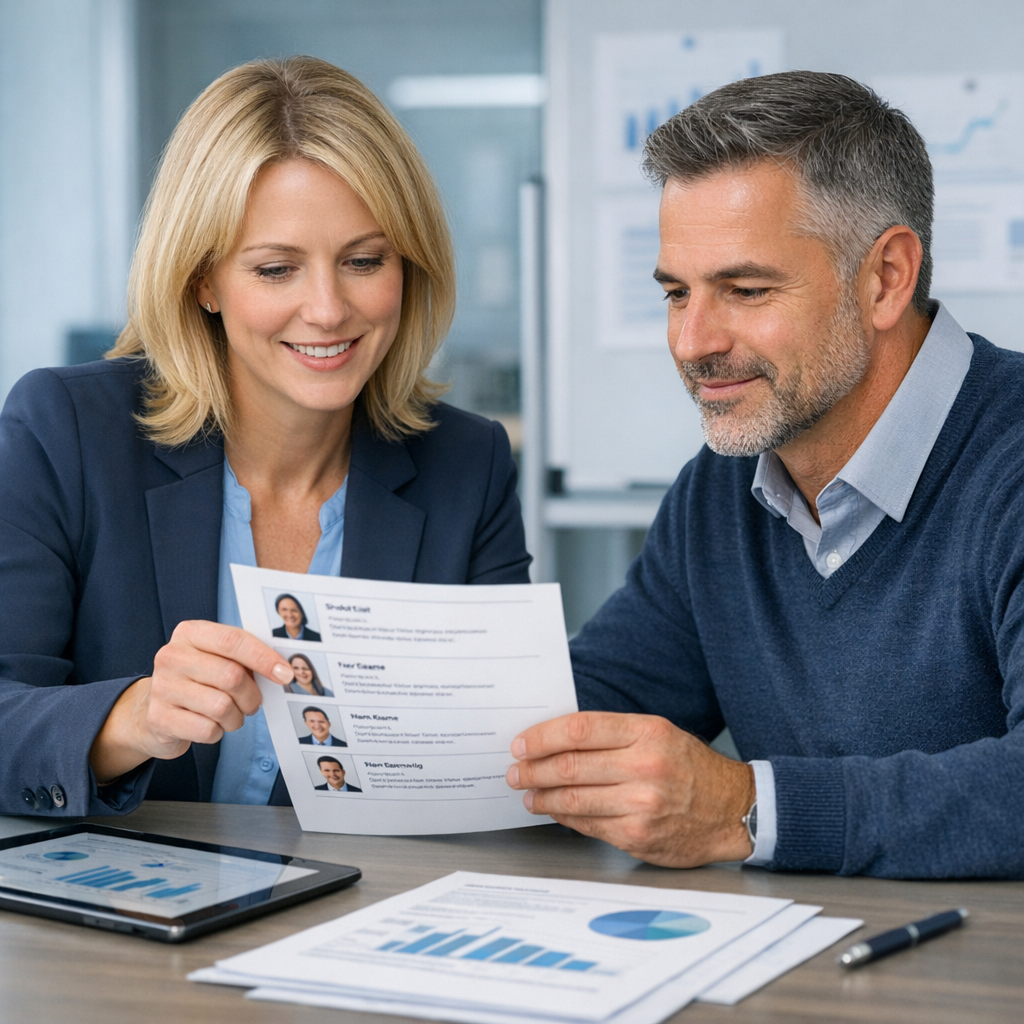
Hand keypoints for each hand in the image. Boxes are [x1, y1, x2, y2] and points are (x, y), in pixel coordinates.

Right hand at [89, 621, 294, 782]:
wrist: (153, 710)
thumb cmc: (198, 680)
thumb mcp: (217, 658)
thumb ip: (244, 656)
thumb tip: (283, 670)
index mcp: (190, 633)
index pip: (233, 641)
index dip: (264, 658)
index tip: (286, 674)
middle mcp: (171, 656)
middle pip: (231, 676)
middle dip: (252, 695)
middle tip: (253, 703)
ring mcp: (161, 687)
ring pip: (222, 706)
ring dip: (236, 717)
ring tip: (230, 715)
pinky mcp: (158, 718)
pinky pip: (207, 729)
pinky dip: (217, 732)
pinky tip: (209, 725)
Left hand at [506, 711, 754, 867]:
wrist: (733, 809)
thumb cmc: (689, 767)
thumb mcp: (657, 734)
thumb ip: (612, 735)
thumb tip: (556, 740)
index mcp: (647, 732)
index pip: (579, 729)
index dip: (542, 737)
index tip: (521, 743)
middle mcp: (644, 766)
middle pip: (569, 766)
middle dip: (532, 769)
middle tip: (514, 771)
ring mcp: (641, 804)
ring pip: (573, 798)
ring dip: (541, 796)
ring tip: (528, 793)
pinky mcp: (638, 836)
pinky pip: (587, 825)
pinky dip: (564, 817)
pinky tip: (554, 810)